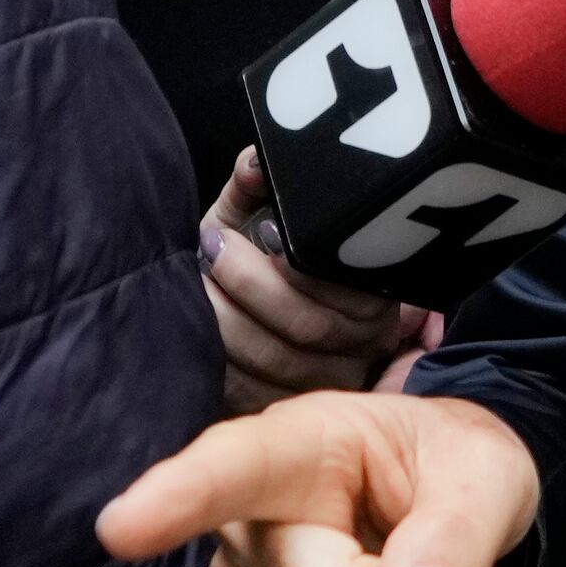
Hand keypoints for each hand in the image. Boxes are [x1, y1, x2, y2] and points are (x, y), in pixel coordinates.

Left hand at [200, 145, 420, 410]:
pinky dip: (217, 361)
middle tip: (213, 248)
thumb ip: (257, 186)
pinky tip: (195, 330)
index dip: (295, 263)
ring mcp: (326, 381)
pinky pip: (251, 392)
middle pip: (310, 326)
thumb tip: (256, 160)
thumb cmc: (248, 255)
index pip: (346, 284)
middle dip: (250, 284)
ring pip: (277, 361)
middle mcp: (361, 342)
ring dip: (225, 319)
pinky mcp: (286, 406)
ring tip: (195, 282)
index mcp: (370, 289)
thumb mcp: (253, 215)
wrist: (234, 309)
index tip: (249, 230)